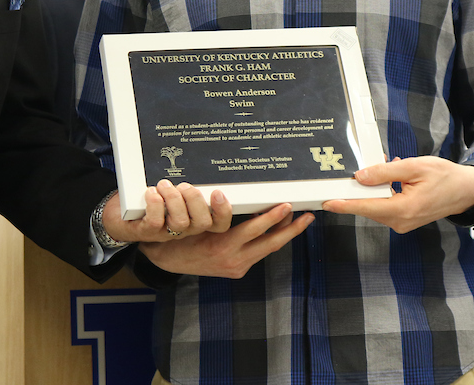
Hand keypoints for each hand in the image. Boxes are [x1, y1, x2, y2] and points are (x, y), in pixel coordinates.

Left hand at [101, 181, 225, 244]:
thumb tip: (199, 160)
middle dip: (195, 200)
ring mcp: (165, 232)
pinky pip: (155, 222)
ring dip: (174, 199)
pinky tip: (151, 192)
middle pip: (203, 223)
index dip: (223, 211)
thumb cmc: (151, 199)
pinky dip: (155, 204)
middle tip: (184, 185)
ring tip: (164, 185)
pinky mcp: (145, 232)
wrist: (120, 213)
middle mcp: (184, 228)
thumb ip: (188, 182)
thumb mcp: (173, 190)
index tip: (217, 192)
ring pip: (180, 222)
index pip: (219, 224)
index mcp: (194, 218)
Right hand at [138, 200, 314, 278]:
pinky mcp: (237, 271)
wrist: (166, 260)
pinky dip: (268, 240)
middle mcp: (233, 260)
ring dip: (283, 235)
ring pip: (267, 249)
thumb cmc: (180, 236)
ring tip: (297, 220)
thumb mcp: (198, 223)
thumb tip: (241, 201)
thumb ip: (220, 215)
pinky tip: (274, 229)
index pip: (255, 231)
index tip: (286, 206)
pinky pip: (258, 253)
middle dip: (291, 230)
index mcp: (223, 246)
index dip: (273, 218)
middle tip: (307, 216)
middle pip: (271, 244)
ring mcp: (236, 268)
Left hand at [321, 157, 473, 232]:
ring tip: (381, 172)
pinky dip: (383, 193)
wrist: (466, 191)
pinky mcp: (405, 220)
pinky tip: (390, 180)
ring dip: (373, 191)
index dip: (345, 204)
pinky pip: (386, 206)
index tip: (327, 203)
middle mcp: (401, 221)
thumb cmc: (445, 177)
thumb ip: (386, 172)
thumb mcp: (415, 167)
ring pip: (377, 206)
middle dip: (357, 192)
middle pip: (369, 207)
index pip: (367, 207)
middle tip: (347, 177)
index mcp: (404, 209)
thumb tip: (361, 176)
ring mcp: (403, 223)